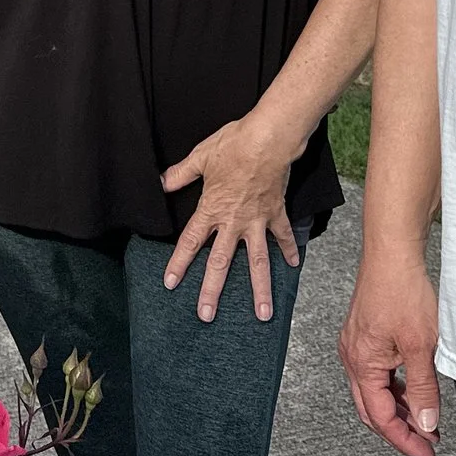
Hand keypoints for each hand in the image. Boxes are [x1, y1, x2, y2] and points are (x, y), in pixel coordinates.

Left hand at [160, 117, 300, 321]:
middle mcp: (233, 222)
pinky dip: (289, 250)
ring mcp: (257, 221)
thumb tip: (162, 182)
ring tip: (263, 314)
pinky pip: (283, 236)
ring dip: (260, 289)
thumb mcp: (201, 157)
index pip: (190, 242)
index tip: (170, 283)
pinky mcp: (276, 213)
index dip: (178, 263)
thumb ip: (181, 174)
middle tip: (206, 315)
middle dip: (212, 291)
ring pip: (257, 262)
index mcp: (211, 209)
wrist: (268, 139)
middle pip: (220, 263)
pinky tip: (293, 266)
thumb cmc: (233, 145)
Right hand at [338, 247, 441, 455]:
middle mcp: (352, 356)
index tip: (427, 453)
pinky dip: (394, 388)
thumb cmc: (402, 290)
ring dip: (398, 409)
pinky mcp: (363, 335)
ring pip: (373, 392)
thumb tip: (425, 422)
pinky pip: (375, 373)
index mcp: (361, 363)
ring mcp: (356, 345)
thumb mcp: (421, 346)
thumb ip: (423, 388)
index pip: (380, 417)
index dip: (405, 440)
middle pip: (371, 410)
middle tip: (426, 444)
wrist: (392, 253)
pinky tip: (412, 389)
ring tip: (425, 419)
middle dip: (398, 431)